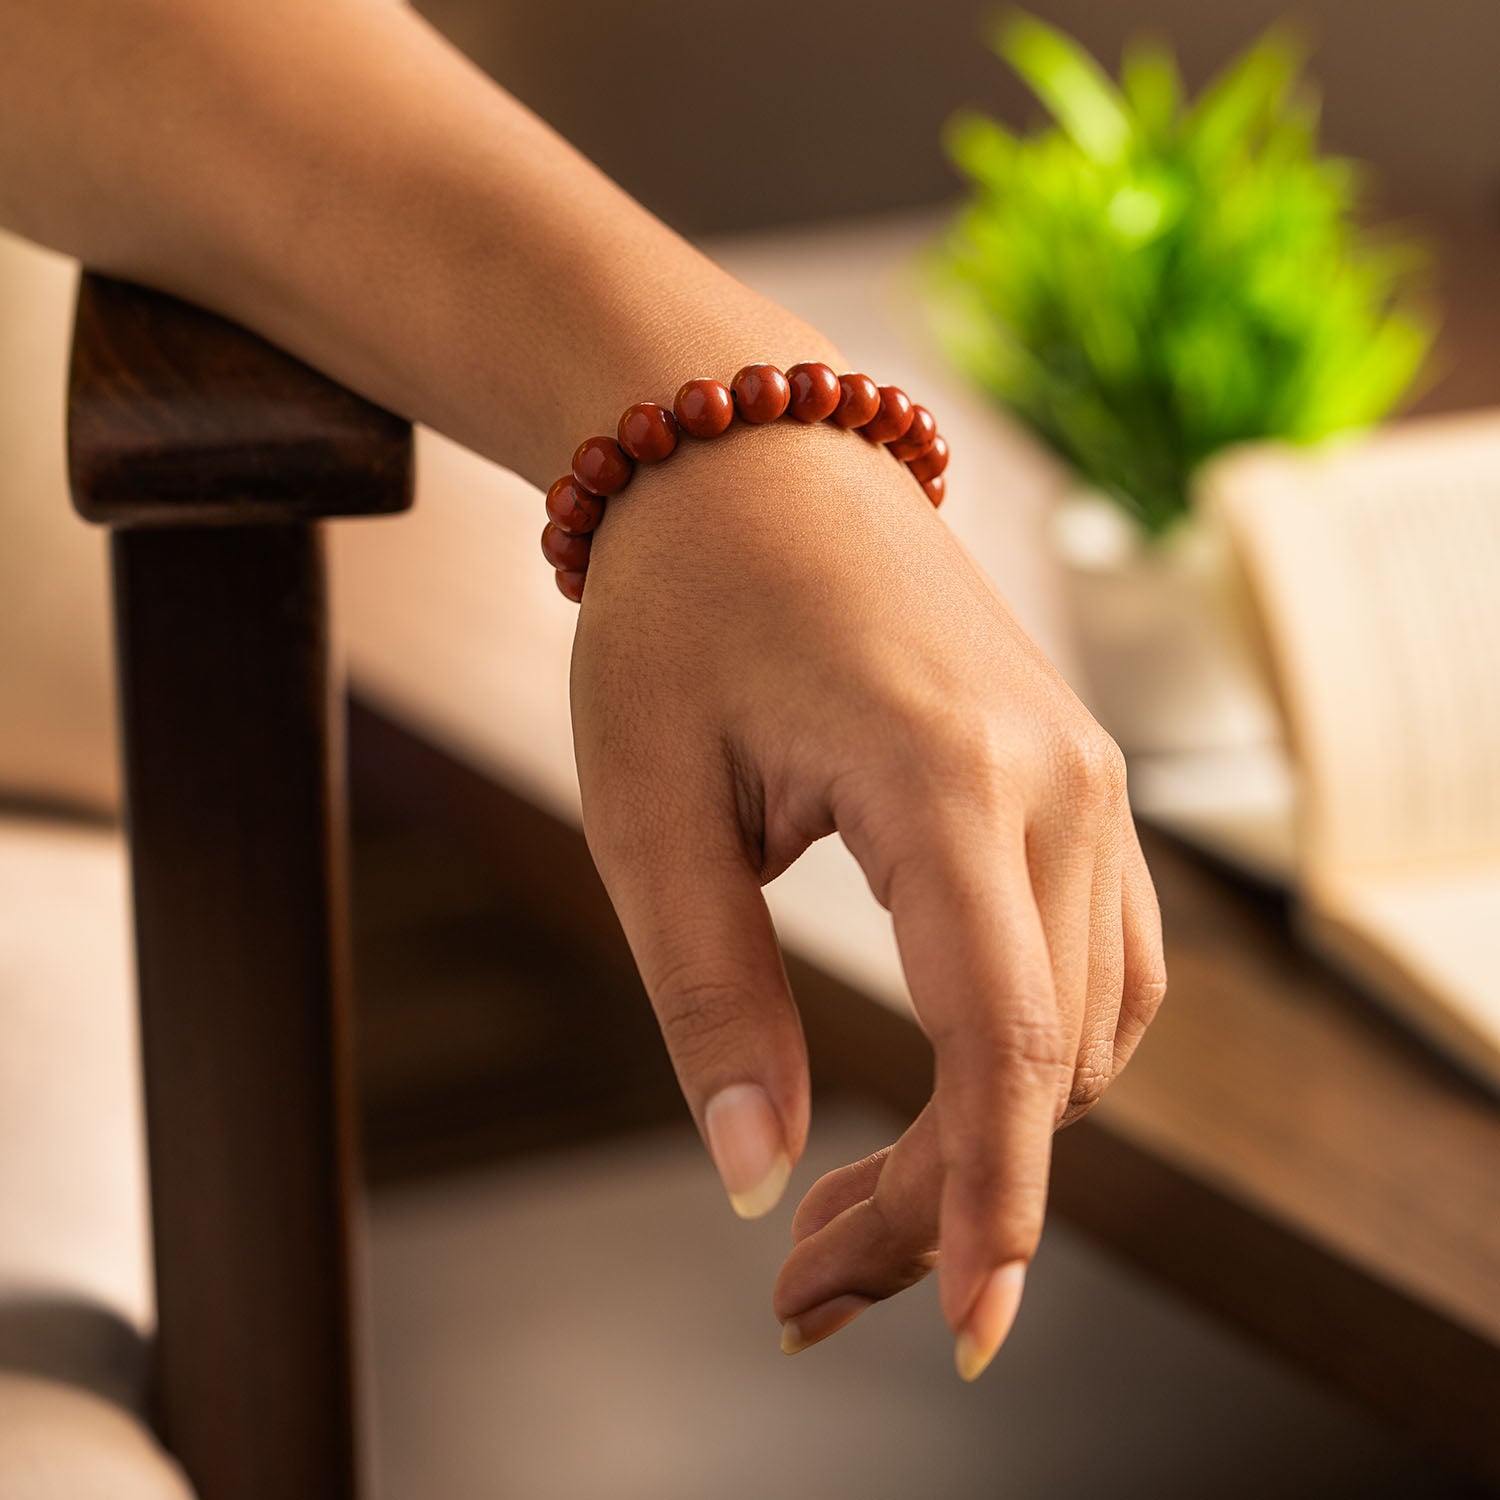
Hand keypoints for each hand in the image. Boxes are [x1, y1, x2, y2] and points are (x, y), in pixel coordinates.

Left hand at [570, 415, 1165, 1378]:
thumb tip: (752, 1172)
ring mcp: (1085, 772)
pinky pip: (1104, 953)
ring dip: (996, 1132)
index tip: (972, 1329)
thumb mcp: (648, 807)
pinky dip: (1039, 1050)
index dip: (992, 1202)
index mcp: (941, 778)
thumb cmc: (677, 613)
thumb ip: (707, 994)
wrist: (750, 458)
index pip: (1006, 1039)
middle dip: (947, 1193)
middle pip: (1046, 1058)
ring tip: (857, 1198)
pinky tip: (951, 1090)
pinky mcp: (1076, 773)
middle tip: (811, 1277)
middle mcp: (1055, 780)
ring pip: (1091, 1021)